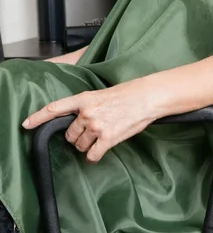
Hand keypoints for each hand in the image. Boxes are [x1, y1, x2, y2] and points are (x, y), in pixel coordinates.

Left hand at [22, 79, 152, 162]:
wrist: (147, 97)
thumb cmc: (129, 94)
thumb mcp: (102, 95)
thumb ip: (87, 106)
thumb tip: (78, 119)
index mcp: (85, 99)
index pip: (55, 108)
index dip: (38, 117)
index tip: (26, 124)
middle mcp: (87, 113)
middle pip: (70, 135)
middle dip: (78, 137)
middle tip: (92, 131)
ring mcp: (97, 126)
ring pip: (81, 146)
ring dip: (88, 146)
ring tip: (101, 136)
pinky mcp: (108, 138)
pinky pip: (93, 155)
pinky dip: (96, 155)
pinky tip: (104, 148)